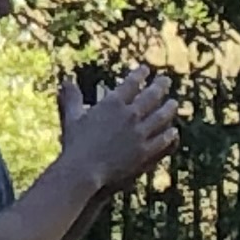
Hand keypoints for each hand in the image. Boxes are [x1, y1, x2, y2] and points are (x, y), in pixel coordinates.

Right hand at [59, 66, 178, 192]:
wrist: (84, 169)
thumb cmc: (75, 144)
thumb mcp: (72, 117)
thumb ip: (72, 98)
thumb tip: (66, 81)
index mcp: (113, 104)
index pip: (130, 84)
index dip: (139, 75)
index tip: (146, 69)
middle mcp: (130, 115)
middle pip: (150, 97)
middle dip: (160, 86)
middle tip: (166, 80)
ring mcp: (140, 133)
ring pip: (160, 117)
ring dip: (169, 109)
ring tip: (174, 103)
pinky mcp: (145, 152)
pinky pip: (162, 140)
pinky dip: (169, 135)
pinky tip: (173, 132)